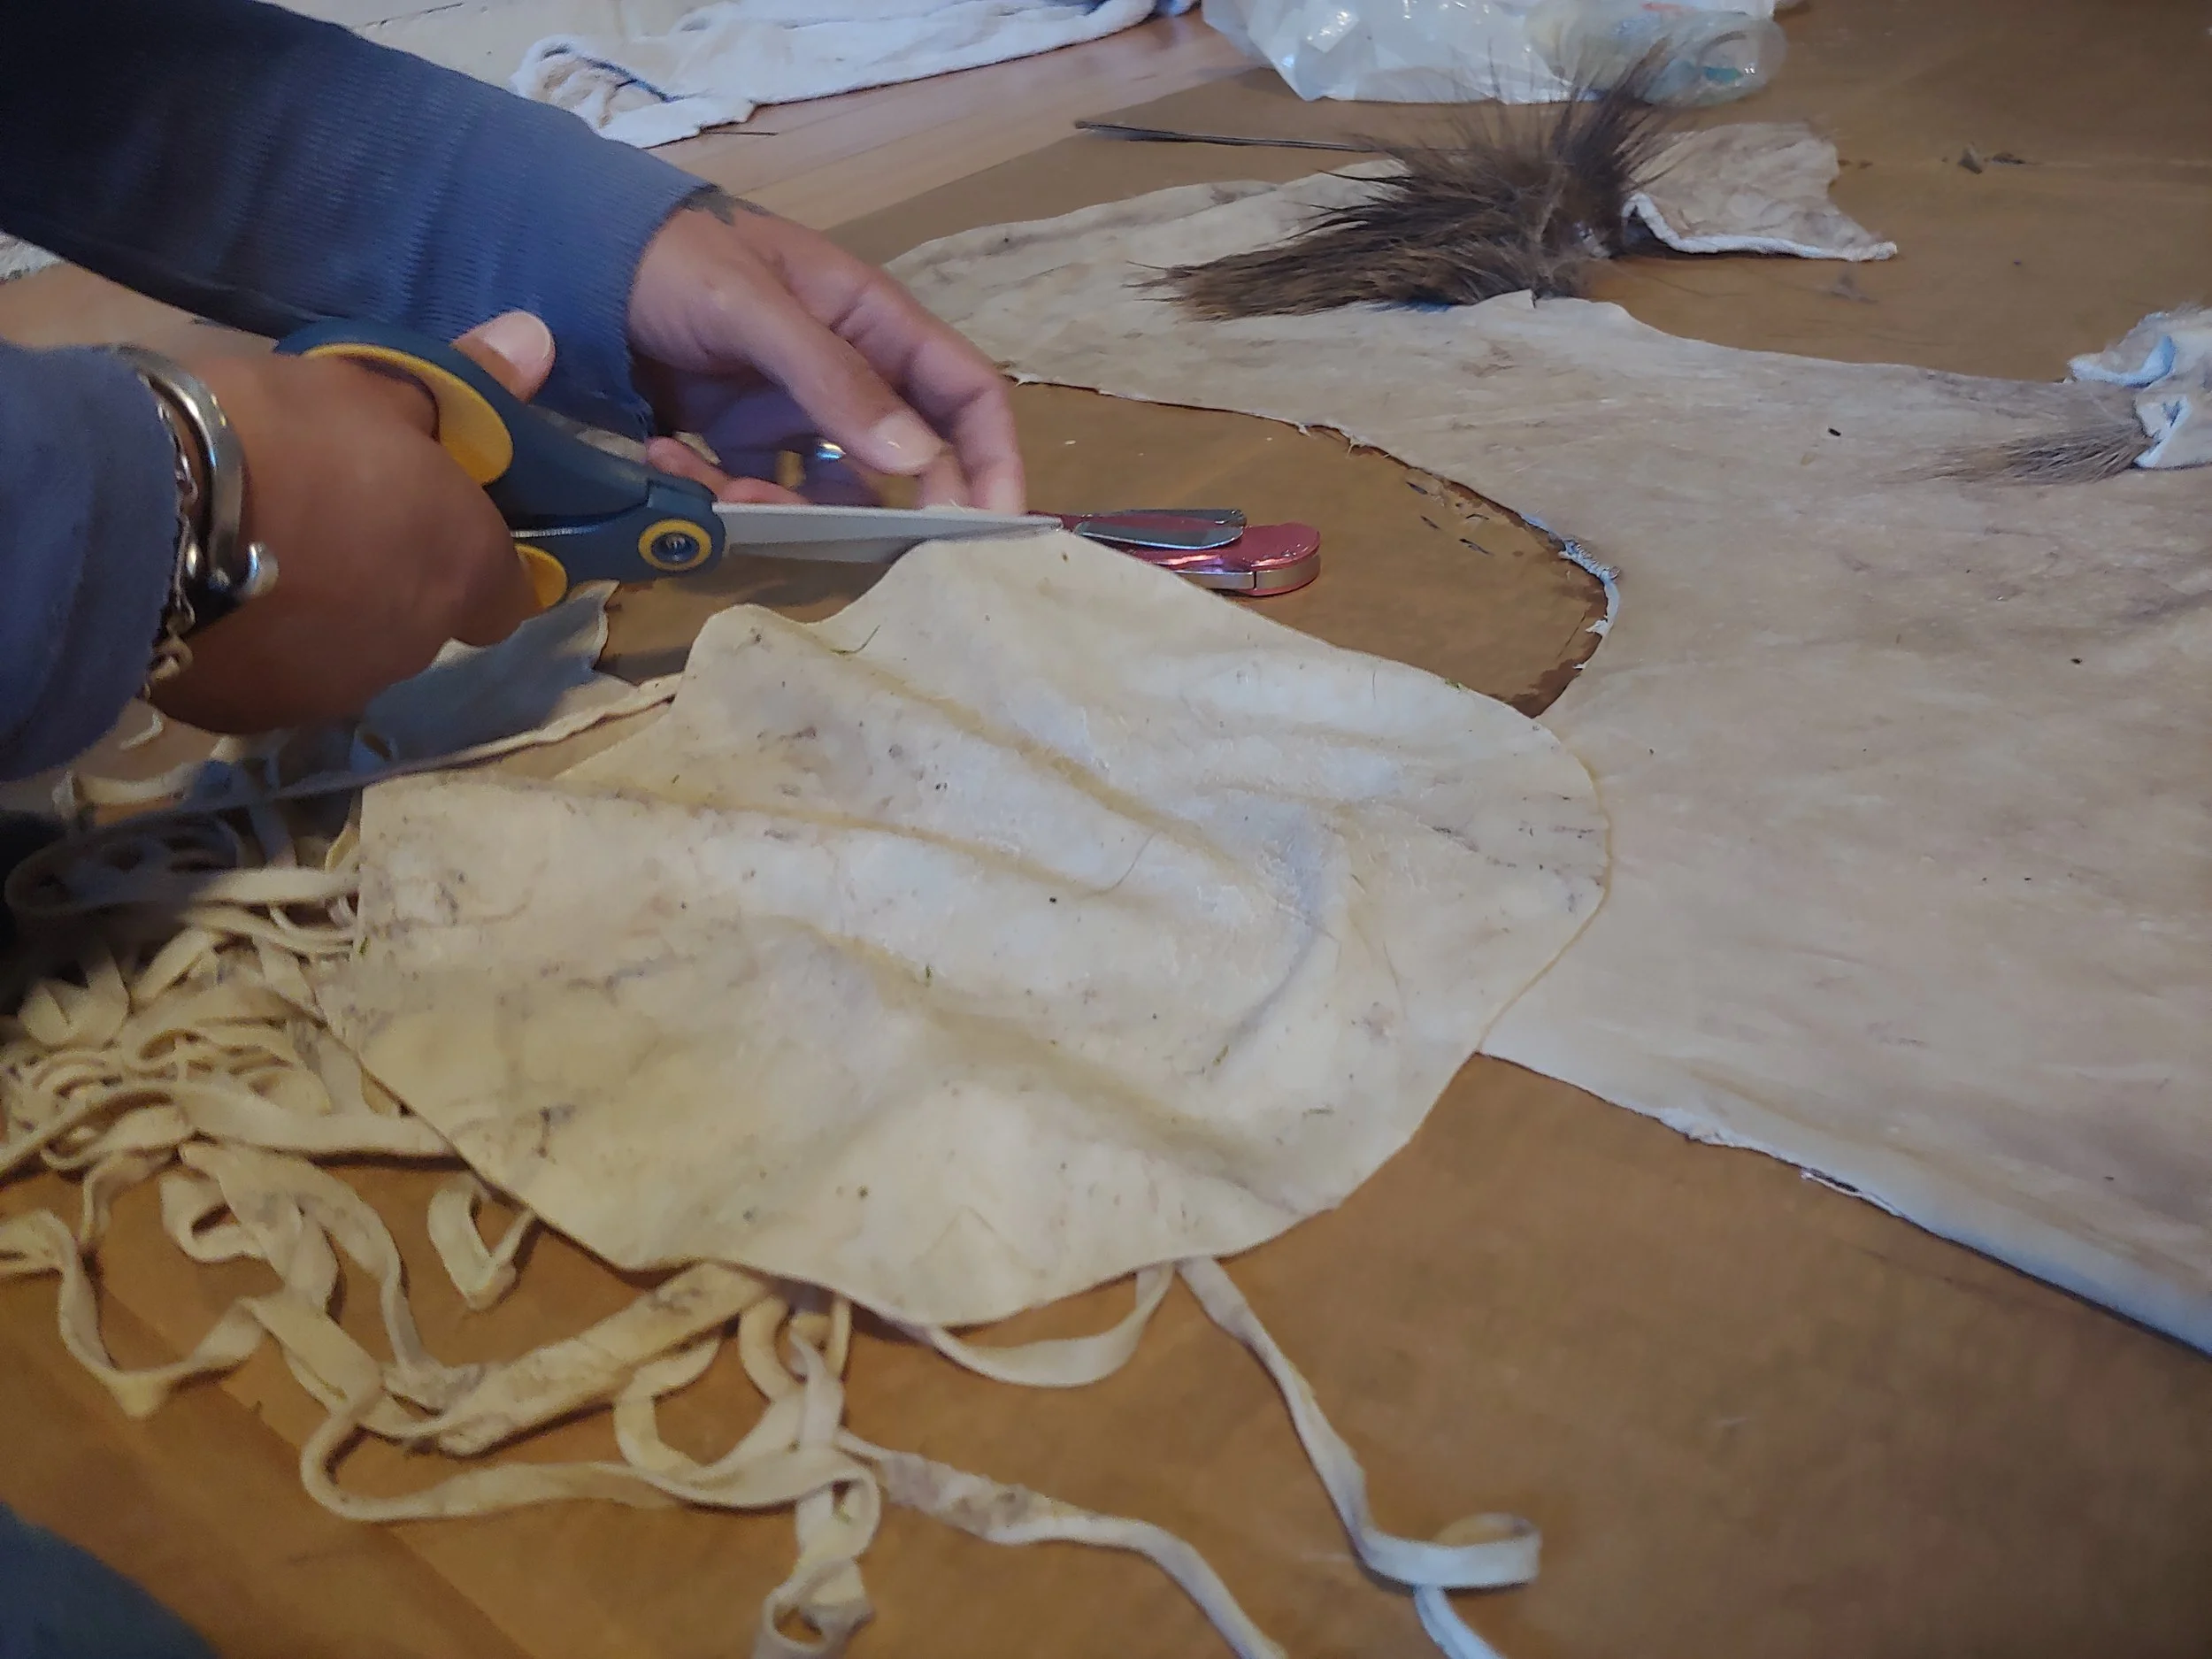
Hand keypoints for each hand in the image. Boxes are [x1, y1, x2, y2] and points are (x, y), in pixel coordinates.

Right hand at [151, 313, 549, 734]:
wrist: (135, 513)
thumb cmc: (272, 433)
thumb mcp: (367, 388)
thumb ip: (461, 389)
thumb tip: (537, 342)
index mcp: (460, 569)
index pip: (506, 594)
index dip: (474, 562)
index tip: (431, 523)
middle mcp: (417, 646)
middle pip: (423, 622)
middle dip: (388, 580)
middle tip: (322, 519)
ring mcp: (336, 689)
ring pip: (350, 655)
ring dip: (323, 617)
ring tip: (253, 556)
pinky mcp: (254, 714)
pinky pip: (273, 679)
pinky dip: (257, 647)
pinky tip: (211, 598)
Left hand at [627, 188, 1026, 513]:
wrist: (569, 255)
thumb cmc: (673, 260)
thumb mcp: (754, 307)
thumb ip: (833, 379)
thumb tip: (918, 461)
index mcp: (874, 323)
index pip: (966, 393)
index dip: (994, 458)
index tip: (995, 527)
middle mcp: (847, 373)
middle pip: (909, 457)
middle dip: (890, 509)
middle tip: (864, 552)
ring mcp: (793, 411)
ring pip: (828, 492)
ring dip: (788, 509)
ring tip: (724, 489)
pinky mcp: (739, 440)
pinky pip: (758, 492)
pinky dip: (724, 496)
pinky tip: (669, 461)